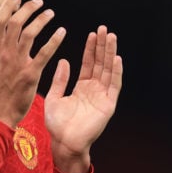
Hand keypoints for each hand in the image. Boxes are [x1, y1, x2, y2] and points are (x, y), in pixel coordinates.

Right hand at [0, 0, 65, 127]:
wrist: (0, 112)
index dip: (8, 6)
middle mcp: (4, 53)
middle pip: (14, 22)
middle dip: (27, 8)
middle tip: (40, 2)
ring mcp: (16, 63)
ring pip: (29, 33)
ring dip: (41, 20)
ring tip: (51, 13)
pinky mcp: (30, 74)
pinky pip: (44, 52)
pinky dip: (54, 40)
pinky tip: (62, 32)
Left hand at [45, 25, 122, 172]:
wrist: (63, 143)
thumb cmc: (57, 124)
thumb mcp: (54, 97)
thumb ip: (60, 79)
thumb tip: (64, 60)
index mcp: (82, 88)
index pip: (89, 64)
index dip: (90, 49)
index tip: (92, 34)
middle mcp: (94, 90)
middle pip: (100, 63)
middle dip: (102, 46)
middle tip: (104, 29)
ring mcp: (102, 97)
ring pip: (108, 70)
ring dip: (110, 54)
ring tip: (111, 37)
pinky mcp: (108, 105)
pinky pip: (114, 86)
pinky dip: (116, 72)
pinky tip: (116, 58)